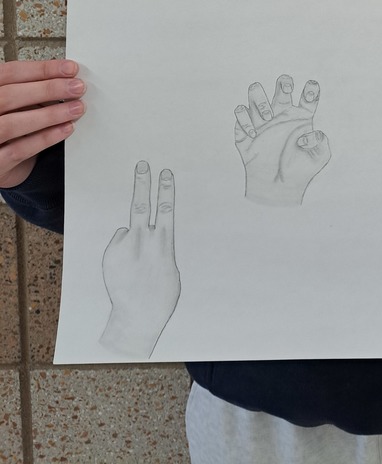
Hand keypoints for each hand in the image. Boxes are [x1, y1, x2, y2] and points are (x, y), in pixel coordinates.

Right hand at [0, 59, 84, 187]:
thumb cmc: (7, 129)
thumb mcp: (14, 105)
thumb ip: (31, 91)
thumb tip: (66, 80)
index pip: (10, 73)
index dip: (42, 69)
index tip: (70, 68)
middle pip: (10, 96)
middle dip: (48, 89)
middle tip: (77, 87)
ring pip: (13, 123)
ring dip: (50, 114)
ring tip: (76, 108)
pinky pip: (19, 150)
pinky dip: (45, 138)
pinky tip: (65, 129)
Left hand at [100, 161, 180, 357]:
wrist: (137, 318)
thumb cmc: (160, 294)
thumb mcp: (169, 267)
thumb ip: (161, 247)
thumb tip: (152, 237)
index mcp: (163, 243)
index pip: (165, 209)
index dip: (165, 189)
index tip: (165, 172)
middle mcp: (142, 242)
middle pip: (141, 205)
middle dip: (142, 183)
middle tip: (142, 165)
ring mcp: (123, 248)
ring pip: (129, 230)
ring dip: (134, 240)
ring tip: (136, 262)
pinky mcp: (110, 255)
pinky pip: (119, 243)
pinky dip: (123, 250)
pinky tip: (126, 268)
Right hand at [234, 74, 330, 206]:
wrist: (278, 188)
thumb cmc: (300, 171)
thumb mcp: (319, 159)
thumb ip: (321, 143)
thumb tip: (311, 132)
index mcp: (302, 117)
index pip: (308, 95)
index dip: (311, 90)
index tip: (310, 95)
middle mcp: (283, 114)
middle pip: (282, 85)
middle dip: (284, 83)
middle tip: (286, 91)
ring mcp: (263, 120)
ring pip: (256, 92)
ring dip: (261, 99)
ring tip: (268, 117)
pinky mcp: (246, 130)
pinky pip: (240, 112)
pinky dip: (245, 119)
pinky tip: (253, 134)